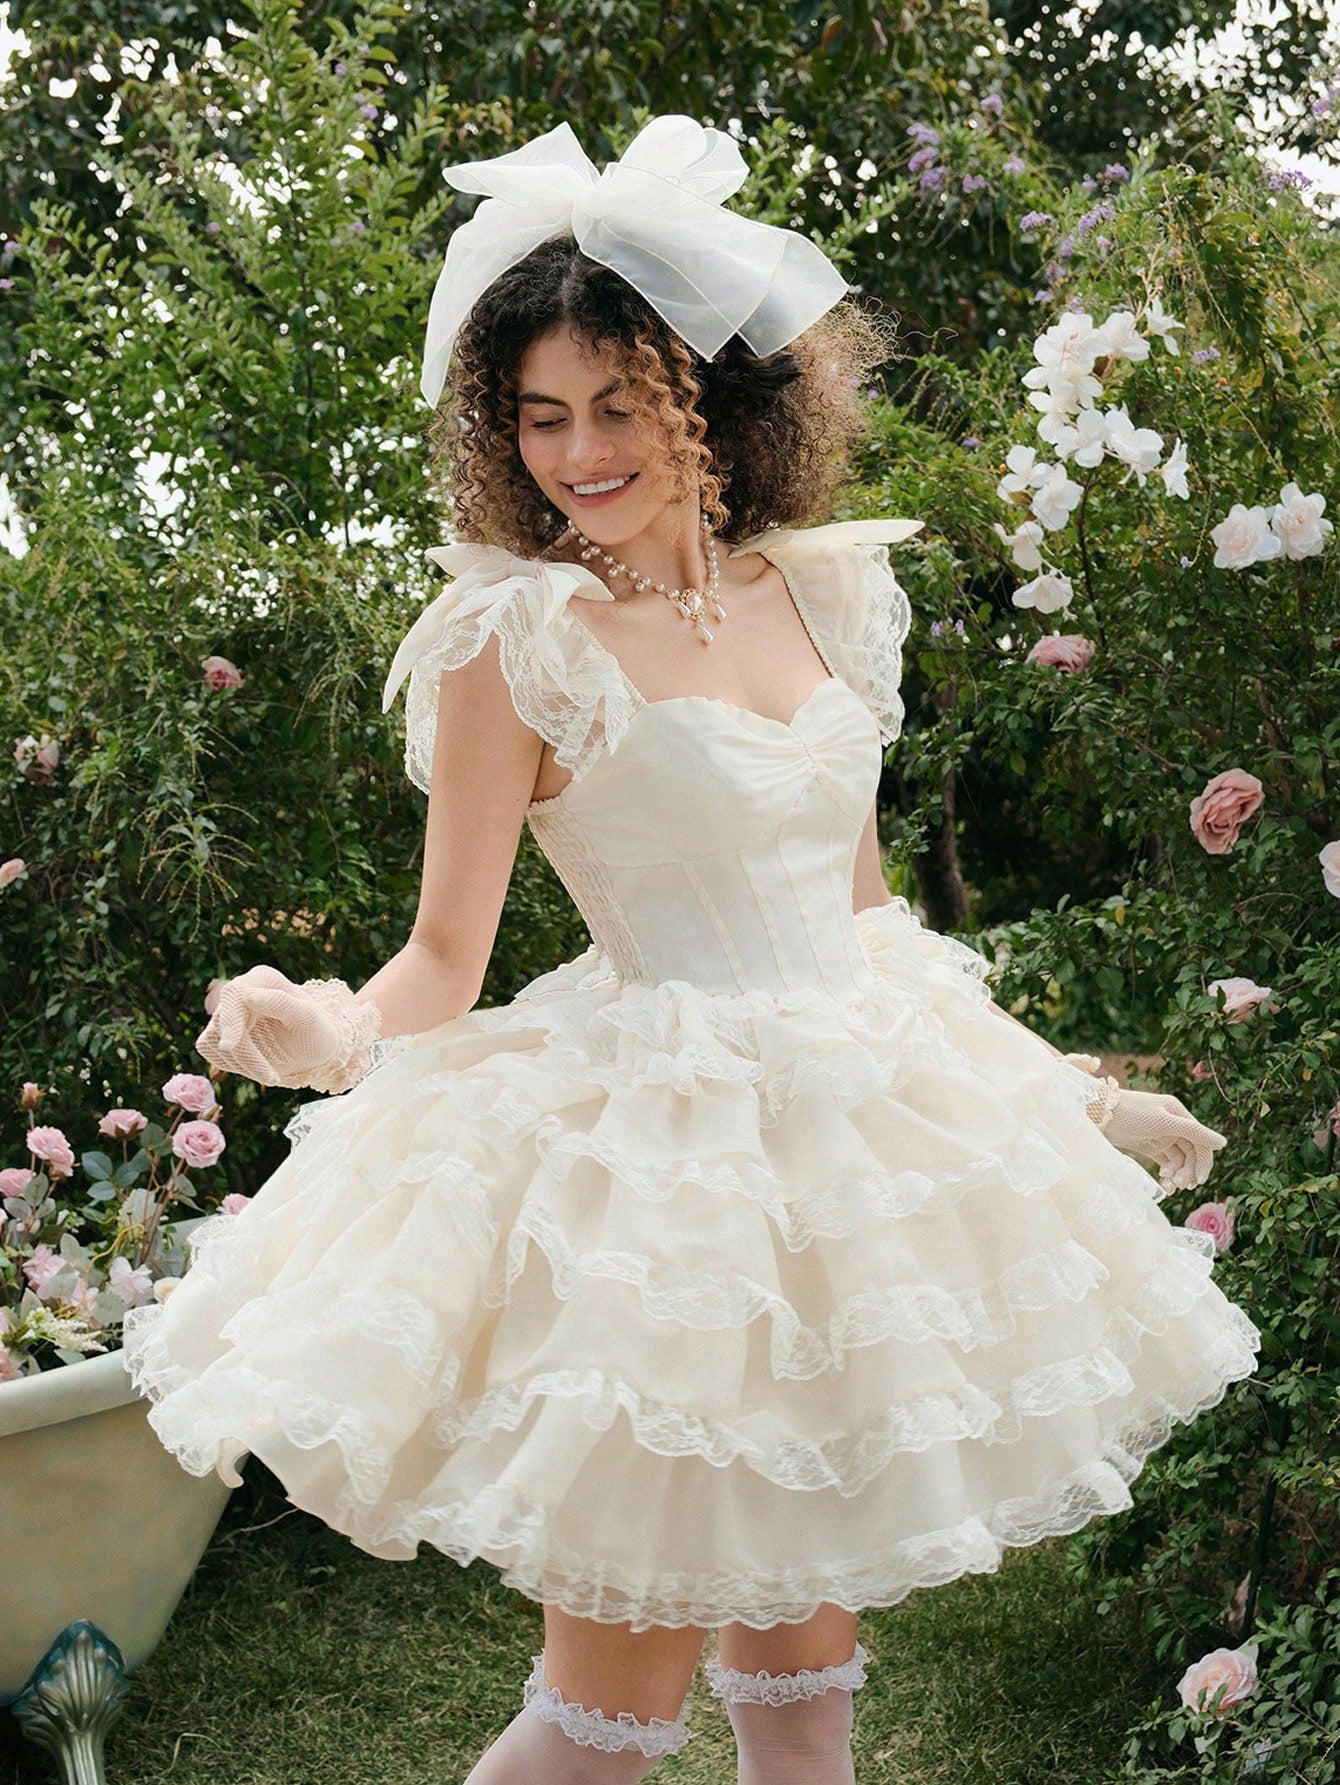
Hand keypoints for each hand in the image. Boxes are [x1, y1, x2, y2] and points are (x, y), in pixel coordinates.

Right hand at [196, 965, 379, 1094]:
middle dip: (246, 1055)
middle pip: (223, 1023)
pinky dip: (234, 1065)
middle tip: (273, 1078)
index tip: (229, 1046)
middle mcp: (241, 991)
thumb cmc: (316, 1031)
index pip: (234, 996)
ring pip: (213, 1040)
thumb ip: (280, 1003)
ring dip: (242, 1064)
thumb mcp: (308, 1018)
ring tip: (272, 1074)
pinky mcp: (220, 1033)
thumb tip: (247, 995)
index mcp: (262, 979)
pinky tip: (259, 1068)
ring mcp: (228, 1013)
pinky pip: (211, 1051)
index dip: (230, 1021)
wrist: (314, 1048)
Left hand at [1101, 1086, 1226, 1190]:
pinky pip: (1166, 1163)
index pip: (1201, 1141)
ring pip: (1179, 1160)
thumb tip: (1223, 1143)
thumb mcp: (1164, 1122)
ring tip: (1169, 1184)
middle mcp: (1173, 1124)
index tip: (1197, 1181)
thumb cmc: (1131, 1114)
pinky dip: (1168, 1174)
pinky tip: (1164, 1184)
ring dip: (1178, 1174)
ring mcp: (1161, 1136)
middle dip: (1188, 1170)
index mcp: (1180, 1114)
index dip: (1203, 1162)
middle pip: (1192, 1153)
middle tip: (1180, 1184)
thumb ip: (1194, 1132)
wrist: (1097, 1114)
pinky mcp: (1149, 1146)